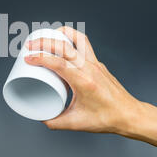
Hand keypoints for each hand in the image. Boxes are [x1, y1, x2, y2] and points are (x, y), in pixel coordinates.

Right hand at [25, 26, 143, 133]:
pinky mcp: (98, 64)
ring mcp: (96, 64)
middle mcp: (90, 69)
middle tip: (30, 45)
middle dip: (45, 42)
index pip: (58, 63)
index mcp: (83, 82)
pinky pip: (85, 45)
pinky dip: (72, 41)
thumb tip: (41, 117)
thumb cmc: (106, 118)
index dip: (40, 58)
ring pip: (79, 39)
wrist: (129, 115)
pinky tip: (64, 45)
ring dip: (62, 33)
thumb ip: (54, 122)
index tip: (27, 58)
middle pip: (65, 46)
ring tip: (48, 35)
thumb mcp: (75, 123)